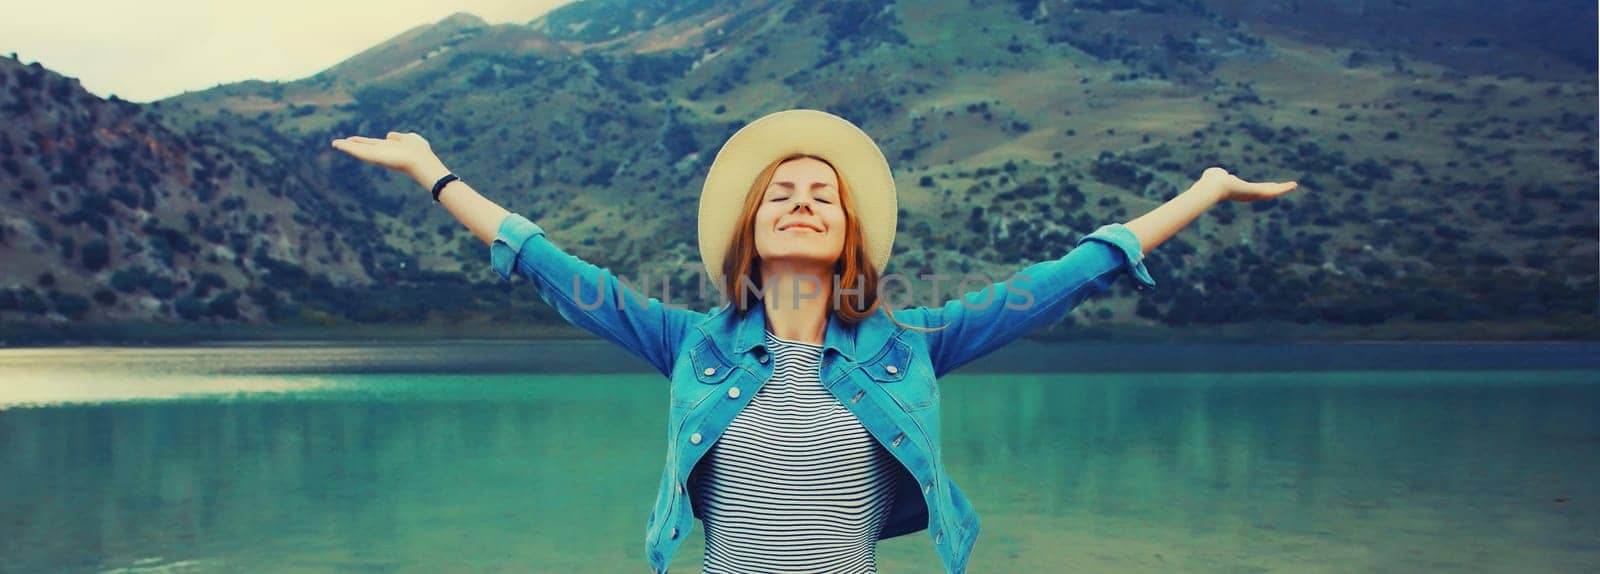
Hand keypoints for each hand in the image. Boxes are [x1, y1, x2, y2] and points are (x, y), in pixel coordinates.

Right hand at [330, 131, 446, 182]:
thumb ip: (399, 137)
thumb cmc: (419, 151)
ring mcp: (376, 155)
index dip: (362, 142)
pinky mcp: (373, 156)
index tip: (352, 140)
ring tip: (335, 143)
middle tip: (338, 143)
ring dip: (346, 146)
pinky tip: (338, 144)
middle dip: (351, 145)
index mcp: (389, 147)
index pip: (372, 144)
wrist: (420, 160)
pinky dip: (347, 147)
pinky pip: (357, 151)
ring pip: (358, 149)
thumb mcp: (409, 139)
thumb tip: (389, 135)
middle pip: (363, 147)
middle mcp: (381, 152)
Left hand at [1197, 167, 1298, 202]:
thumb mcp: (1217, 174)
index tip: (1269, 187)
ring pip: (1272, 192)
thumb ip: (1220, 174)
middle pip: (1266, 192)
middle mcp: (1248, 195)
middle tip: (1287, 187)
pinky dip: (1284, 188)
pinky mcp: (1258, 192)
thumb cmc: (1211, 181)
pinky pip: (1274, 191)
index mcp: (1240, 191)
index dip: (1262, 188)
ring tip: (1294, 185)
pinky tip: (1293, 185)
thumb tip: (1221, 174)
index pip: (1254, 189)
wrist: (1213, 187)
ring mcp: (1254, 194)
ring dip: (1283, 188)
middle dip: (1276, 189)